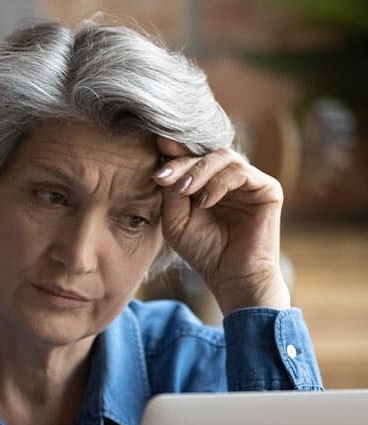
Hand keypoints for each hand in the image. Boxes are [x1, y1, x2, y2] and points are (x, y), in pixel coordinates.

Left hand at [153, 138, 289, 313]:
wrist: (232, 276)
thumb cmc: (204, 251)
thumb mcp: (176, 221)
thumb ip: (171, 194)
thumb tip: (165, 166)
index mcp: (209, 183)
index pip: (192, 158)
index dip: (175, 151)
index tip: (156, 147)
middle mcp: (230, 178)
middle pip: (205, 153)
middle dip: (181, 162)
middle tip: (162, 176)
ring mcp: (250, 182)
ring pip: (224, 156)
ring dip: (199, 171)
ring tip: (184, 191)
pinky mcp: (268, 189)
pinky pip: (241, 172)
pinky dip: (218, 183)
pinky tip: (204, 202)